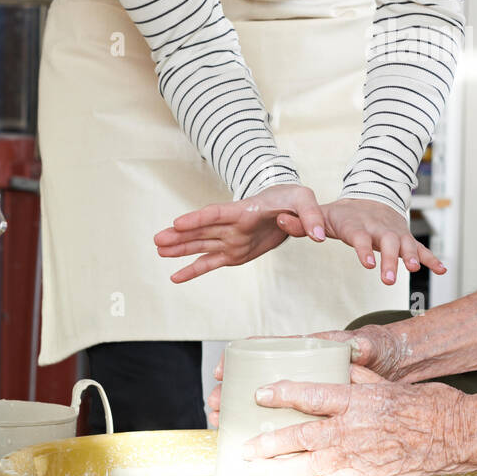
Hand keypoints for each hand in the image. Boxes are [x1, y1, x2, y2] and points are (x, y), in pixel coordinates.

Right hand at [153, 185, 326, 282]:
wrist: (292, 209)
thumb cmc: (294, 199)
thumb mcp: (306, 201)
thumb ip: (310, 216)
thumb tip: (319, 236)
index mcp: (245, 210)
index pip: (218, 213)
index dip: (198, 218)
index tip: (177, 222)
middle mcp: (233, 225)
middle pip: (202, 229)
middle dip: (181, 235)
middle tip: (157, 239)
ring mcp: (231, 239)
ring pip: (202, 245)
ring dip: (180, 249)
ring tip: (158, 250)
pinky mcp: (235, 253)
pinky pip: (211, 262)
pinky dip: (194, 270)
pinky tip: (176, 276)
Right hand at [206, 331, 369, 424]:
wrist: (396, 364)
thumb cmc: (380, 352)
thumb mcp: (373, 348)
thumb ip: (365, 347)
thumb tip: (359, 347)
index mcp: (313, 348)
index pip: (271, 347)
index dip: (242, 356)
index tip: (223, 368)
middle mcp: (304, 367)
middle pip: (260, 378)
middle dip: (232, 391)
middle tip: (214, 404)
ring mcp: (307, 391)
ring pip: (267, 402)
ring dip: (241, 412)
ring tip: (221, 423)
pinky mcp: (316, 410)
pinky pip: (284, 419)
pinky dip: (265, 428)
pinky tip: (248, 438)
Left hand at [239, 375, 475, 475]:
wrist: (454, 434)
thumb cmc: (426, 405)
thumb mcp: (389, 382)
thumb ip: (358, 376)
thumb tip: (336, 363)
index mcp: (357, 400)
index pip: (310, 395)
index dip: (283, 394)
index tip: (261, 394)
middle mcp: (352, 430)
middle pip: (300, 437)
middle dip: (269, 443)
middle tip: (246, 447)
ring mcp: (358, 457)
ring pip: (308, 466)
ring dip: (278, 470)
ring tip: (256, 471)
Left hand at [274, 196, 445, 284]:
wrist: (370, 197)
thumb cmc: (343, 214)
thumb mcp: (321, 215)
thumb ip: (300, 223)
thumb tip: (279, 221)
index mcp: (356, 224)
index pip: (360, 236)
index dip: (364, 248)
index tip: (367, 262)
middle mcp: (378, 228)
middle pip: (386, 242)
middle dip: (389, 259)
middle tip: (389, 278)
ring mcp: (395, 233)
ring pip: (406, 244)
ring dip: (412, 257)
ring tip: (415, 270)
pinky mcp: (405, 238)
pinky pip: (421, 248)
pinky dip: (432, 258)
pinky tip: (442, 270)